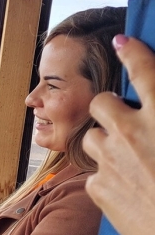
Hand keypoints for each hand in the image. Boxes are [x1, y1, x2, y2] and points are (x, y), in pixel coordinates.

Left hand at [85, 35, 154, 234]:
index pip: (144, 69)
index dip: (132, 52)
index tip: (122, 43)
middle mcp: (132, 131)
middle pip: (103, 102)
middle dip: (111, 107)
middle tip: (126, 120)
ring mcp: (110, 161)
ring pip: (91, 137)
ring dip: (104, 142)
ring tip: (125, 158)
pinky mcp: (97, 189)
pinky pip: (93, 175)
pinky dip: (106, 180)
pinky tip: (126, 191)